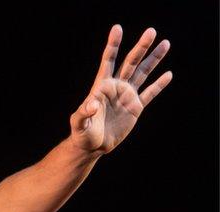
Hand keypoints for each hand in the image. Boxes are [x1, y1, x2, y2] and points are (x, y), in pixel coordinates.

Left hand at [69, 24, 171, 153]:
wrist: (92, 146)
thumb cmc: (82, 134)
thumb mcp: (79, 123)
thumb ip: (84, 112)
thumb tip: (93, 104)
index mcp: (102, 86)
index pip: (108, 60)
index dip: (113, 45)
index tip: (117, 28)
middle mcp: (116, 87)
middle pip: (130, 62)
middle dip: (141, 47)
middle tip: (151, 31)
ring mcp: (127, 96)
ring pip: (143, 73)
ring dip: (154, 59)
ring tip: (165, 43)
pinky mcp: (135, 107)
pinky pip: (150, 93)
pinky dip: (159, 85)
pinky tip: (168, 74)